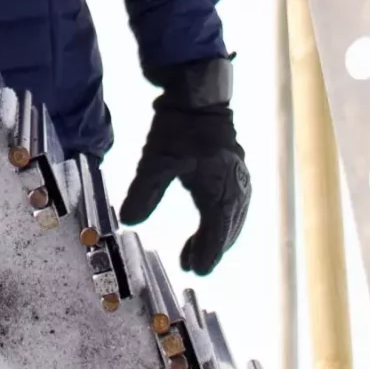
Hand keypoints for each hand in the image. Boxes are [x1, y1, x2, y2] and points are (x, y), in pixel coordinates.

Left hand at [119, 58, 251, 275]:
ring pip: (232, 218)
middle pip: (228, 228)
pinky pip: (233, 205)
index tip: (196, 272)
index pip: (216, 231)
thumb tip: (129, 222)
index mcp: (220, 189)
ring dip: (216, 236)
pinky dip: (221, 220)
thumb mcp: (155, 160)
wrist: (199, 96)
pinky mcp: (235, 171)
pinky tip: (206, 225)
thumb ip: (144, 192)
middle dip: (211, 248)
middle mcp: (237, 187)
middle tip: (192, 265)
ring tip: (194, 253)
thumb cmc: (178, 128)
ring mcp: (239, 179)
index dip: (207, 253)